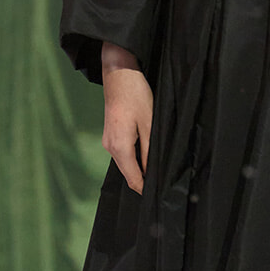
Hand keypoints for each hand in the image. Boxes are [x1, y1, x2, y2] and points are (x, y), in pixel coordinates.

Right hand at [101, 41, 153, 194]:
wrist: (119, 75)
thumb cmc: (136, 96)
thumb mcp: (150, 124)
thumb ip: (150, 151)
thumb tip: (152, 171)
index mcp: (120, 147)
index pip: (133, 178)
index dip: (145, 188)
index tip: (159, 195)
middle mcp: (110, 147)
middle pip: (127, 173)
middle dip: (142, 181)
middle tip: (161, 186)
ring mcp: (108, 141)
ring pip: (125, 164)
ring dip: (138, 169)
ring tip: (155, 171)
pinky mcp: (110, 135)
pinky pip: (122, 154)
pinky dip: (133, 158)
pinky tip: (145, 155)